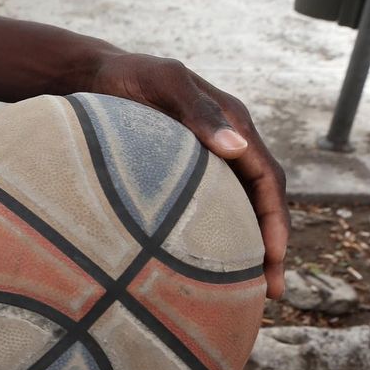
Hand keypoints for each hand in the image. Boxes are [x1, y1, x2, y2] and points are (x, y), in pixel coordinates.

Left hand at [88, 52, 288, 298]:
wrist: (93, 75)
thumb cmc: (128, 76)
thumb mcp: (165, 84)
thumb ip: (198, 112)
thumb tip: (238, 149)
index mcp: (234, 122)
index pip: (268, 176)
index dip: (276, 218)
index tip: (275, 256)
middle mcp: (228, 142)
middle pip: (261, 200)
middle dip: (271, 245)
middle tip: (271, 292)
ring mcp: (207, 158)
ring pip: (238, 208)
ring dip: (248, 247)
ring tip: (246, 293)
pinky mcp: (182, 171)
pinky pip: (209, 208)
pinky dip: (218, 236)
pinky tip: (207, 268)